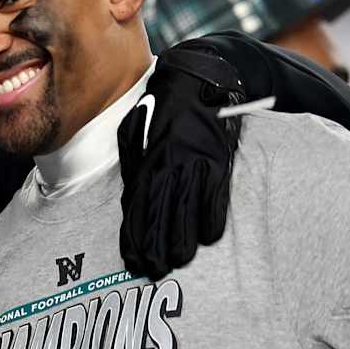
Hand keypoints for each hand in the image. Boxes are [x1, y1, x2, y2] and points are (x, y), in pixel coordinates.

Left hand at [117, 43, 244, 279]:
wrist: (197, 77)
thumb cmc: (162, 109)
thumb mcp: (136, 132)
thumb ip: (133, 165)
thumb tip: (131, 198)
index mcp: (147, 161)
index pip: (138, 207)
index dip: (135, 236)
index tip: (133, 260)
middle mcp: (169, 165)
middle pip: (161, 213)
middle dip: (156, 245)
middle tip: (155, 270)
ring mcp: (195, 162)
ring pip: (187, 208)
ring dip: (182, 238)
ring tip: (178, 261)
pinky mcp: (218, 158)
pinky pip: (215, 193)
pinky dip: (212, 216)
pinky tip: (208, 237)